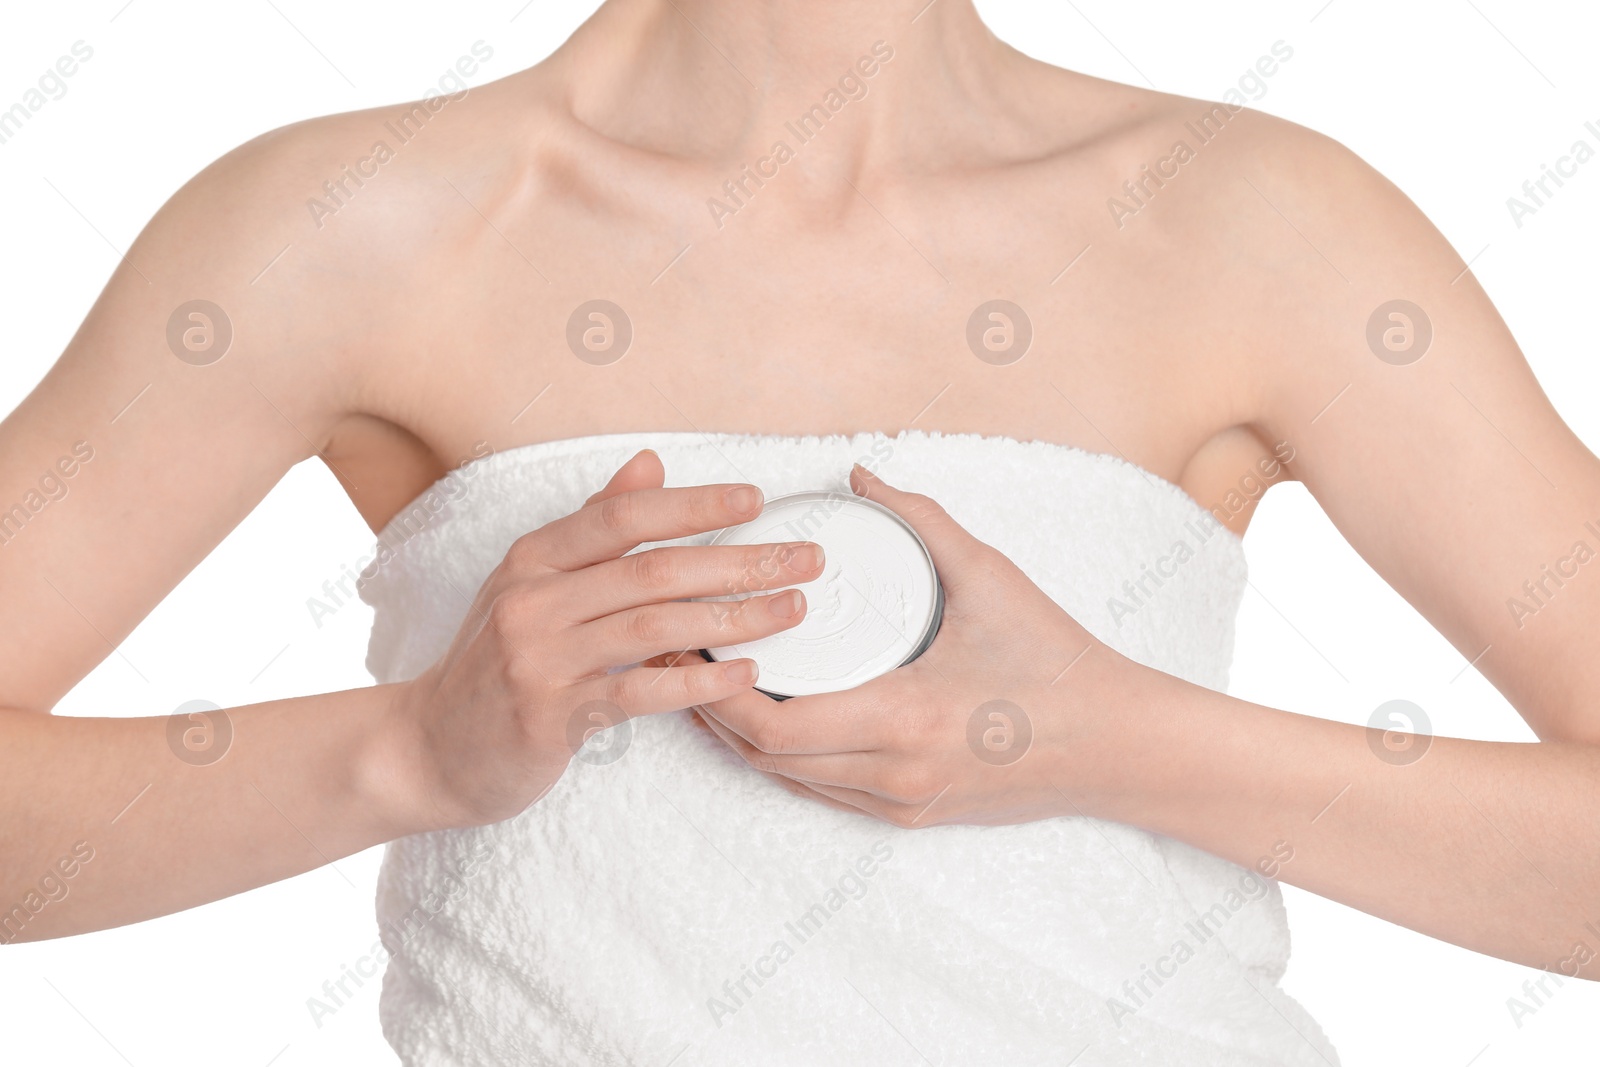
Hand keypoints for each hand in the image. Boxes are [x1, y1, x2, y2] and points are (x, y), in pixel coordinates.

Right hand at [389, 449, 824, 829]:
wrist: (425, 750)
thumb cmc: (492, 663)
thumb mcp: (529, 583)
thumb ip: (592, 527)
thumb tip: (650, 463)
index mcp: (533, 558)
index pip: (623, 514)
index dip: (693, 503)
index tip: (757, 500)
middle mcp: (532, 599)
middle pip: (653, 569)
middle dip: (740, 561)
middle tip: (805, 561)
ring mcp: (539, 657)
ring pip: (655, 626)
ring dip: (734, 618)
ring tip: (792, 611)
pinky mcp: (550, 715)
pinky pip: (640, 691)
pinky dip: (698, 681)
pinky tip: (745, 674)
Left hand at [683, 463, 1154, 827]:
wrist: (1117, 746)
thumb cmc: (1058, 663)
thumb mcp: (992, 579)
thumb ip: (921, 520)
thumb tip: (860, 474)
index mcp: (906, 719)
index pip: (775, 726)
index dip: (721, 689)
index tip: (698, 639)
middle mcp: (893, 776)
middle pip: (765, 759)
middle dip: (713, 708)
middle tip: (686, 651)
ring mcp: (900, 805)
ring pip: (787, 781)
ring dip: (741, 735)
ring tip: (712, 678)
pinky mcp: (909, 817)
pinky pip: (822, 793)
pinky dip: (783, 759)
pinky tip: (768, 716)